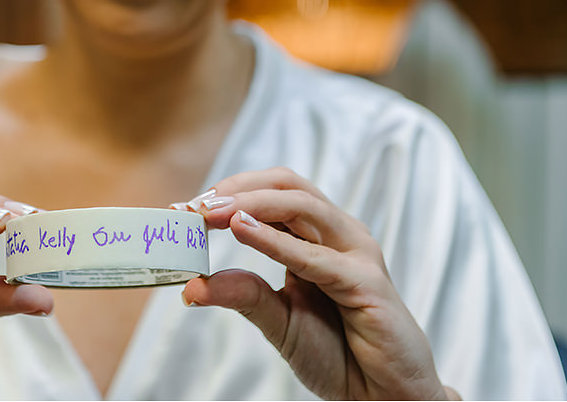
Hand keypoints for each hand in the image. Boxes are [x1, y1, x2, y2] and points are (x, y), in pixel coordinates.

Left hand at [180, 167, 453, 400]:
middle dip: (236, 189)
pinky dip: (276, 243)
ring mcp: (356, 254)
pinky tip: (243, 232)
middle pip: (286, 186)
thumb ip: (243, 296)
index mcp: (317, 236)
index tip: (183, 209)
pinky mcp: (367, 284)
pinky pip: (317, 258)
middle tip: (193, 206)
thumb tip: (191, 285)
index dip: (227, 192)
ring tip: (211, 212)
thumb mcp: (279, 320)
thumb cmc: (340, 353)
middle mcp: (338, 235)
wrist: (384, 397)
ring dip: (250, 204)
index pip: (270, 193)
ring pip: (302, 206)